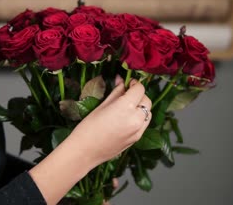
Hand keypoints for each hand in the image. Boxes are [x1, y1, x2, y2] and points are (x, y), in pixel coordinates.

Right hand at [29, 77, 150, 204]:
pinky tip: (127, 118)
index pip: (139, 89)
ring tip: (127, 106)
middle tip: (127, 93)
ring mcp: (138, 131)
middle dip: (139, 94)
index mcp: (126, 107)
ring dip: (141, 106)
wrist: (84, 152)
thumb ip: (116, 92)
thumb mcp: (101, 106)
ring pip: (148, 112)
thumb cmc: (88, 128)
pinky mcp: (137, 139)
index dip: (134, 84)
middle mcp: (136, 119)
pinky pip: (144, 123)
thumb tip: (121, 80)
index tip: (128, 83)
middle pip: (146, 100)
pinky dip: (140, 117)